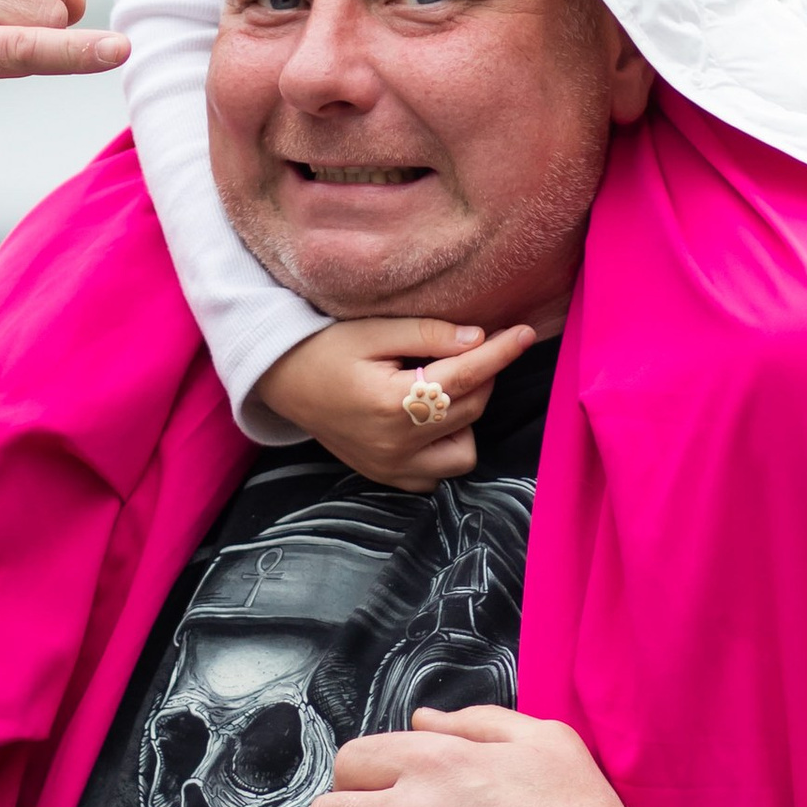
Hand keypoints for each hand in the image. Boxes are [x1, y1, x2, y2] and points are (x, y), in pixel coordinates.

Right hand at [249, 319, 539, 489]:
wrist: (281, 381)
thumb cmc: (324, 348)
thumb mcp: (372, 329)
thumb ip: (427, 334)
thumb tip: (479, 338)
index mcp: (392, 402)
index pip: (464, 375)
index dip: (499, 352)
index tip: (525, 333)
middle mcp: (395, 443)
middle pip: (469, 409)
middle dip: (480, 375)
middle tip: (466, 347)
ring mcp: (391, 467)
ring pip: (463, 451)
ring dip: (466, 417)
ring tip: (442, 386)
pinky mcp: (386, 477)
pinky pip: (437, 475)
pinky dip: (444, 448)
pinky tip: (429, 419)